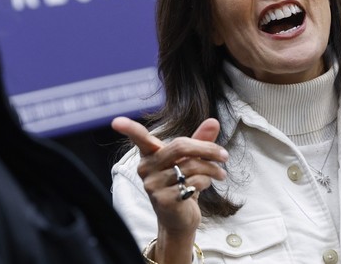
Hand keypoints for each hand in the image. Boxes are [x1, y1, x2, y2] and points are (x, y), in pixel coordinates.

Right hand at [112, 117, 227, 261]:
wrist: (179, 219)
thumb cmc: (182, 184)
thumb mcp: (189, 160)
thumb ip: (199, 140)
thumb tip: (213, 121)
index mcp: (150, 155)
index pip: (138, 138)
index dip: (128, 129)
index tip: (116, 121)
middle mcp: (146, 168)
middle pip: (179, 146)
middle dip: (207, 148)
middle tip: (224, 155)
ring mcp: (153, 185)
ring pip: (191, 166)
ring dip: (212, 168)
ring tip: (220, 173)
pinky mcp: (163, 200)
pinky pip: (192, 182)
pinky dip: (206, 181)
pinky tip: (206, 184)